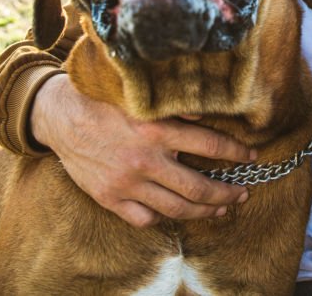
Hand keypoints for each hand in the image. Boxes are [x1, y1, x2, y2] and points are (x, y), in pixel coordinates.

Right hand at [31, 74, 255, 226]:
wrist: (59, 115)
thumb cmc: (103, 98)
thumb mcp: (140, 93)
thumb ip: (174, 104)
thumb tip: (206, 113)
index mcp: (157, 129)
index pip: (211, 145)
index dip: (237, 152)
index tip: (252, 156)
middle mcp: (145, 159)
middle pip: (198, 187)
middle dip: (227, 193)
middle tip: (243, 194)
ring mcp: (127, 183)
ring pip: (176, 208)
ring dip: (204, 211)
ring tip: (220, 210)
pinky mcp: (110, 197)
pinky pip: (144, 218)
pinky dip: (163, 218)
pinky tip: (176, 212)